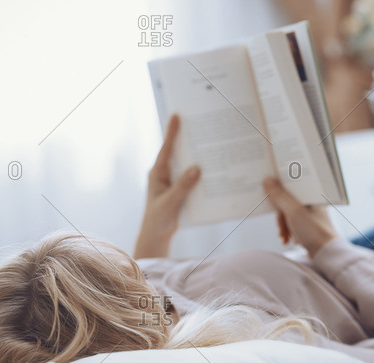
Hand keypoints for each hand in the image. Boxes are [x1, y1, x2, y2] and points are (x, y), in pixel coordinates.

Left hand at [134, 115, 200, 258]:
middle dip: (190, 140)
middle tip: (202, 125)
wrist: (158, 236)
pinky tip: (216, 169)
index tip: (176, 115)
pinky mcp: (182, 190)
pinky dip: (203, 174)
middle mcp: (165, 174)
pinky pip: (194, 178)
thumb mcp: (169, 203)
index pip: (166, 149)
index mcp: (157, 173)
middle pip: (179, 153)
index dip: (172, 132)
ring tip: (214, 144)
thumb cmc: (158, 219)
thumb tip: (197, 168)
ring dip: (200, 157)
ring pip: (189, 165)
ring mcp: (174, 181)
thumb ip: (182, 187)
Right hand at [263, 177, 337, 256]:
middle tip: (280, 227)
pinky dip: (288, 232)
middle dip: (280, 217)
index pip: (290, 186)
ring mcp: (310, 215)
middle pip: (286, 202)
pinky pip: (291, 224)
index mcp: (312, 195)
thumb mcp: (293, 212)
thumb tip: (267, 180)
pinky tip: (289, 241)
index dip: (278, 189)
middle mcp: (312, 203)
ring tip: (285, 238)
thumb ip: (280, 195)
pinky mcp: (307, 226)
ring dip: (283, 227)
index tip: (267, 192)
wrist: (326, 254)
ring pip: (287, 215)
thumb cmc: (314, 231)